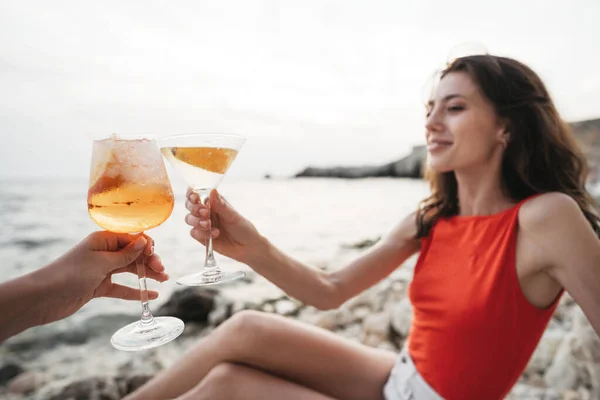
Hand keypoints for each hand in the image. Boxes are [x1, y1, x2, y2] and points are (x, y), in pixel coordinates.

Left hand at [36, 231, 167, 324]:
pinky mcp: (100, 287)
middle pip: (134, 254)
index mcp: (103, 240)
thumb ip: (125, 255)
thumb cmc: (70, 274)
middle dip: (150, 260)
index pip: (132, 238)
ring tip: (163, 280)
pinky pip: (122, 287)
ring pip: (131, 270)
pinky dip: (136, 291)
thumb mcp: (101, 262)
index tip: (155, 254)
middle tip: (162, 271)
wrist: (44, 297)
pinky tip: (150, 294)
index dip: (146, 245)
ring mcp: (102, 270)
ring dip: (147, 274)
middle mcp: (104, 252)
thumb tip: (144, 241)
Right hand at [185, 188, 263, 262]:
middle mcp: (206, 212)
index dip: (192, 194)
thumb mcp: (233, 216)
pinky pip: (194, 233)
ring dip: (197, 221)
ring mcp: (203, 224)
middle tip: (205, 213)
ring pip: (189, 219)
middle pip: (190, 206)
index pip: (197, 194)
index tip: (195, 198)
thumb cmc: (243, 228)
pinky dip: (202, 233)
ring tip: (209, 225)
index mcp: (214, 202)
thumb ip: (221, 205)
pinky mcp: (202, 236)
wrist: (247, 247)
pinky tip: (214, 234)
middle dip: (194, 208)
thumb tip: (212, 191)